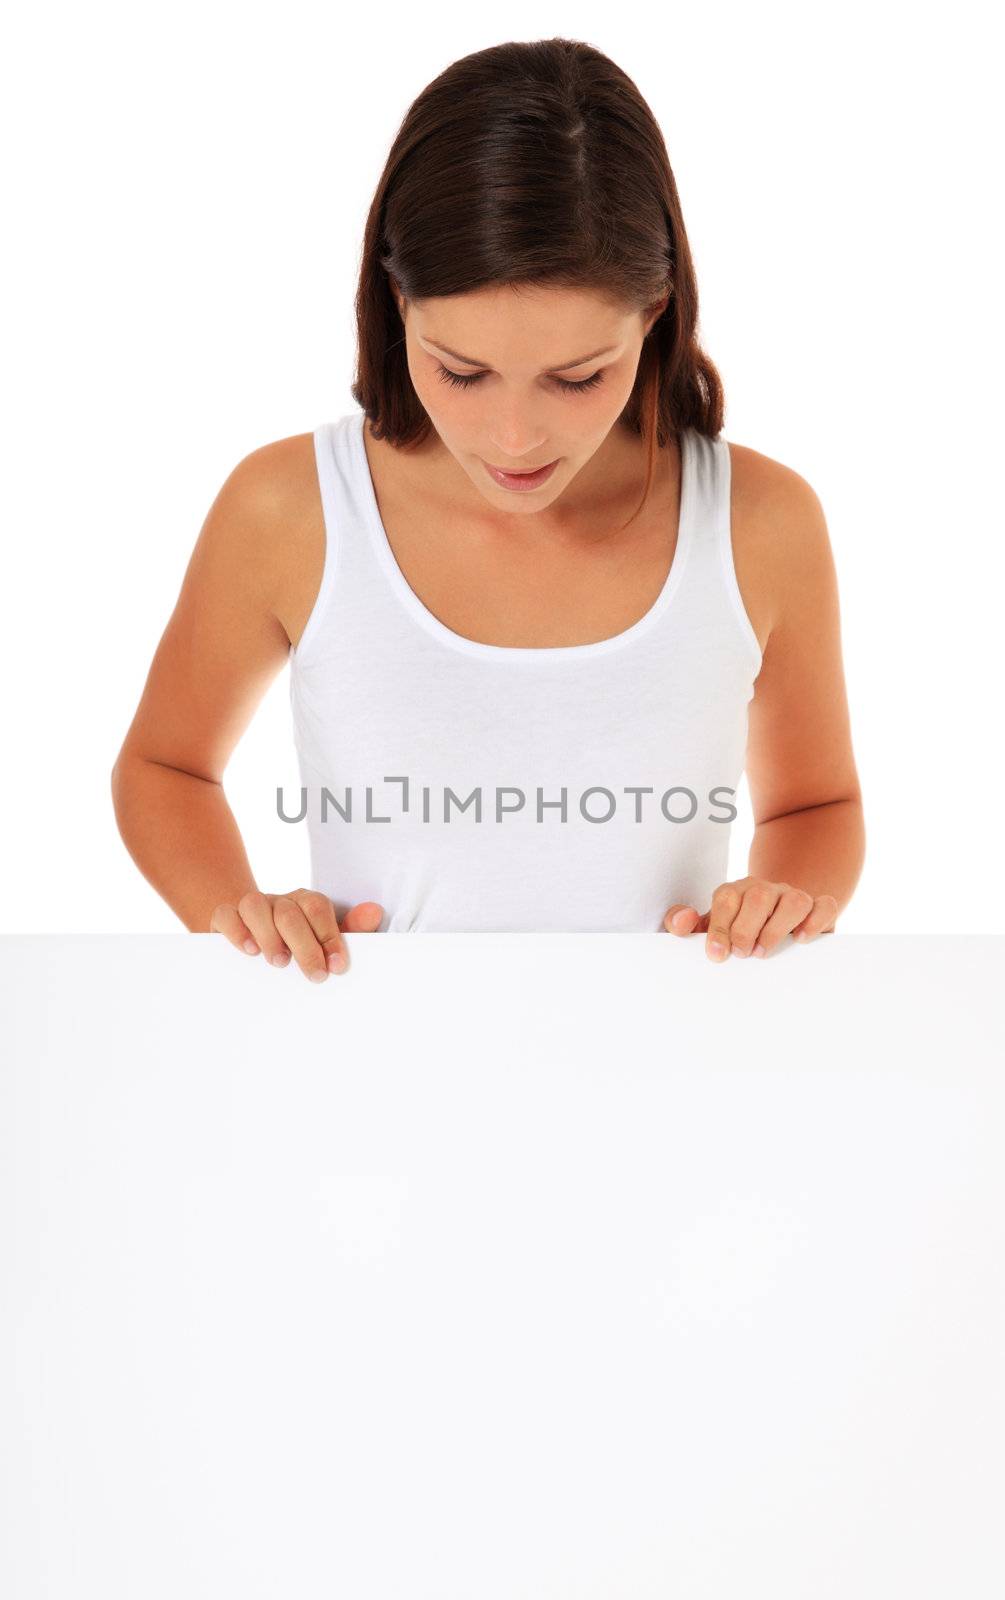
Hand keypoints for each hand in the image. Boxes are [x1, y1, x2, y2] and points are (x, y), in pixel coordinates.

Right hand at [210, 889, 383, 981]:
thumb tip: (375, 911)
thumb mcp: (324, 940)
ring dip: (269, 936)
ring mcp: (251, 907)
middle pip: (290, 913)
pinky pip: (226, 914)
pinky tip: (249, 951)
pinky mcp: (224, 916)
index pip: (318, 909)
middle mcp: (278, 901)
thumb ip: (351, 929)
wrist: (253, 944)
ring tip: (279, 963)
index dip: (329, 936)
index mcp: (305, 903)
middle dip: (305, 946)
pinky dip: (236, 931)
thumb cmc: (297, 945)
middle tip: (315, 976)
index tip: (337, 966)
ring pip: (255, 905)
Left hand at [663, 877, 837, 960]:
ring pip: (794, 900)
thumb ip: (684, 924)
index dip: (720, 926)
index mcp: (736, 891)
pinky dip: (816, 922)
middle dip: (746, 929)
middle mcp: (765, 889)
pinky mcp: (818, 908)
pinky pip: (824, 905)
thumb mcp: (707, 927)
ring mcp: (792, 896)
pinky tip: (801, 940)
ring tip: (764, 952)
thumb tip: (681, 921)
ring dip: (778, 928)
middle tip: (742, 954)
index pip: (726, 898)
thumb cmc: (735, 930)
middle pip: (758, 897)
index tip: (717, 954)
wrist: (772, 920)